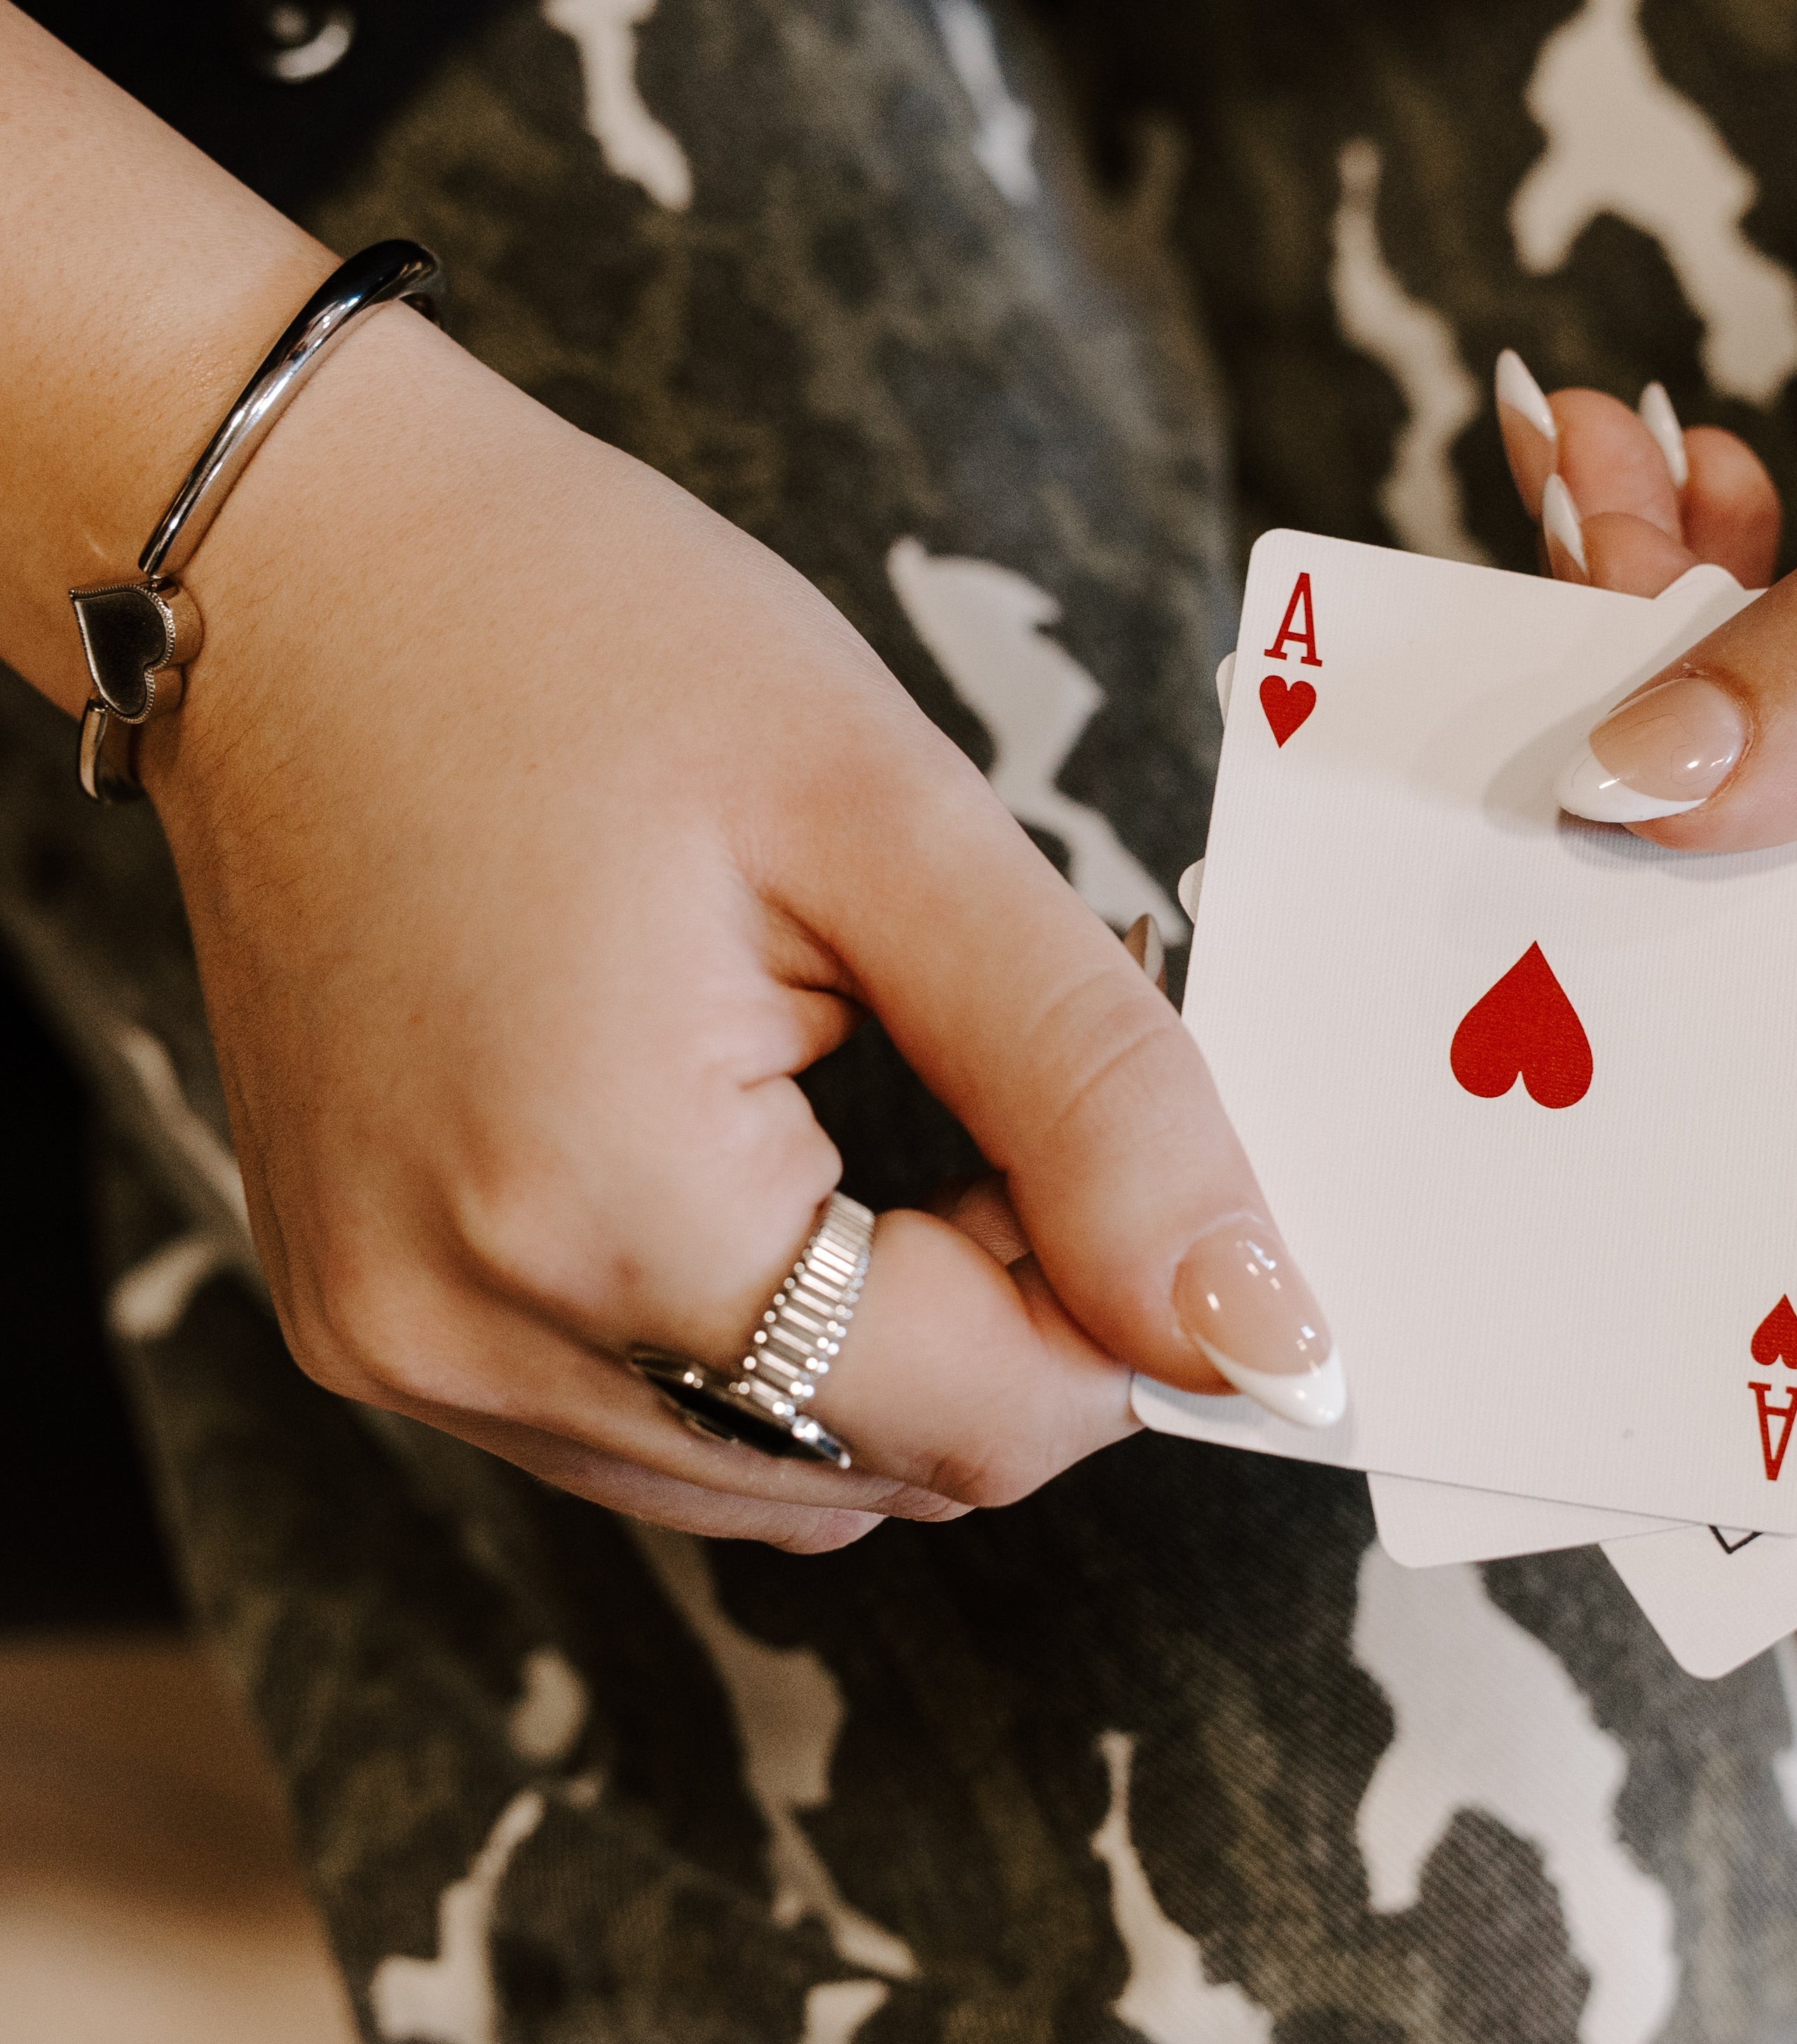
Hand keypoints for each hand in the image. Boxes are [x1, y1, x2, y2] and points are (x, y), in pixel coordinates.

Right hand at [142, 309, 1334, 1548]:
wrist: (300, 572)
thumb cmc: (582, 639)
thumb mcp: (894, 825)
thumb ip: (1095, 1092)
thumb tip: (1249, 1323)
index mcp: (594, 1206)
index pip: (974, 1419)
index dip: (1128, 1320)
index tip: (1167, 1167)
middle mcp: (463, 1331)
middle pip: (883, 1464)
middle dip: (1017, 1321)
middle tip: (1020, 1098)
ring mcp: (397, 1339)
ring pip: (776, 1471)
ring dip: (900, 1345)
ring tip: (890, 1108)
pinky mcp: (373, 1313)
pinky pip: (651, 1425)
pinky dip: (774, 1346)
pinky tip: (787, 1178)